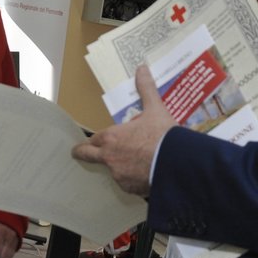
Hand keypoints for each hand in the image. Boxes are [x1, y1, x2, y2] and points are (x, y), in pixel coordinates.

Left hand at [72, 65, 175, 196]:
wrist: (178, 163)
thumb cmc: (163, 135)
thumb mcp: (155, 109)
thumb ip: (146, 89)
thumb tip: (141, 68)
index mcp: (112, 138)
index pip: (92, 141)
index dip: (89, 142)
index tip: (85, 144)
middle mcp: (110, 159)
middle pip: (89, 157)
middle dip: (83, 155)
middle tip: (79, 154)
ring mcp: (119, 176)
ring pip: (112, 172)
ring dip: (118, 167)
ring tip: (132, 164)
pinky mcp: (130, 189)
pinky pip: (127, 184)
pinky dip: (133, 180)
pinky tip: (144, 175)